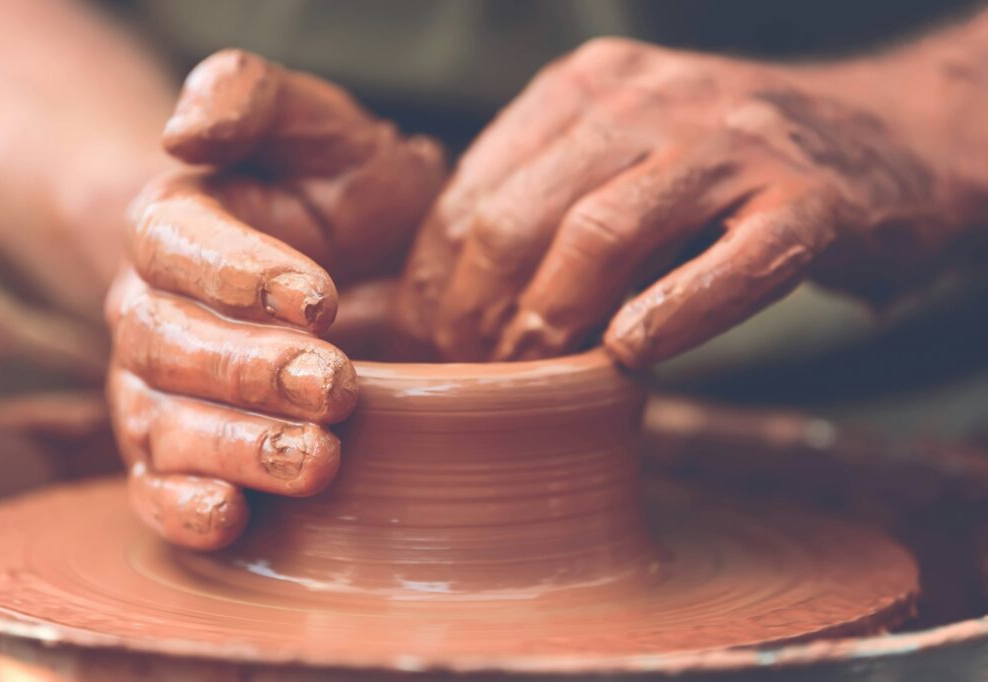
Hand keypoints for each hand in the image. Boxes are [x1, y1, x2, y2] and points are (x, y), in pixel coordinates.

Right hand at [107, 50, 443, 549]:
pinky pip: (157, 487)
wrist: (351, 257)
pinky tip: (233, 516)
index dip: (241, 276)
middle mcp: (150, 307)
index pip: (179, 247)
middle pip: (169, 345)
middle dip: (250, 371)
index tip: (322, 301)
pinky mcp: (175, 449)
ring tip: (317, 460)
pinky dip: (186, 507)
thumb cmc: (338, 188)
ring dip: (236, 447)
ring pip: (166, 423)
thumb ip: (250, 98)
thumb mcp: (314, 124)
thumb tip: (183, 131)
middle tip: (334, 386)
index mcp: (176, 224)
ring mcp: (156, 385)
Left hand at [394, 38, 987, 365]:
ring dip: (552, 320)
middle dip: (475, 310)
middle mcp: (648, 99)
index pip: (474, 188)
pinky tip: (631, 357)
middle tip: (467, 371)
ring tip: (530, 376)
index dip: (434, 277)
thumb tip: (447, 294)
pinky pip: (730, 265)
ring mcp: (732, 144)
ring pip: (604, 233)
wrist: (880, 136)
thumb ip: (545, 200)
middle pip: (520, 213)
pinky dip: (672, 316)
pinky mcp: (809, 199)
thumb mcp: (620, 157)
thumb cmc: (725, 170)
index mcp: (586, 88)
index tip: (424, 340)